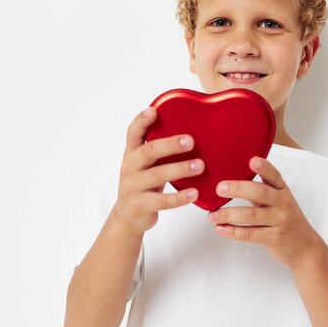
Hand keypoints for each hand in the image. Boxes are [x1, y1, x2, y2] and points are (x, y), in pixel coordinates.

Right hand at [114, 107, 204, 234]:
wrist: (127, 216)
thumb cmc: (143, 184)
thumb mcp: (145, 164)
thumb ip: (157, 149)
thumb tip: (189, 132)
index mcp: (131, 154)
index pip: (133, 133)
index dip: (141, 121)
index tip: (153, 111)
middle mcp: (130, 168)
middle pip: (148, 152)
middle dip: (169, 145)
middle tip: (190, 141)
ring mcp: (133, 187)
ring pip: (157, 175)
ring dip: (180, 169)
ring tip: (199, 165)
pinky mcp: (140, 205)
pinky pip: (162, 201)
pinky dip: (179, 197)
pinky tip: (194, 193)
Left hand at [207, 156, 318, 266]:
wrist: (305, 247)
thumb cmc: (285, 219)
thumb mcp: (278, 201)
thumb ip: (260, 191)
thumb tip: (229, 181)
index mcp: (282, 191)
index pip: (274, 176)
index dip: (264, 167)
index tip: (252, 160)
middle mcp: (282, 204)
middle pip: (260, 192)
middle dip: (238, 189)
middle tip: (219, 188)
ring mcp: (279, 221)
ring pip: (251, 215)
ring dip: (228, 214)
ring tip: (212, 215)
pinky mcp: (274, 238)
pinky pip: (250, 234)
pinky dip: (232, 231)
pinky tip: (220, 229)